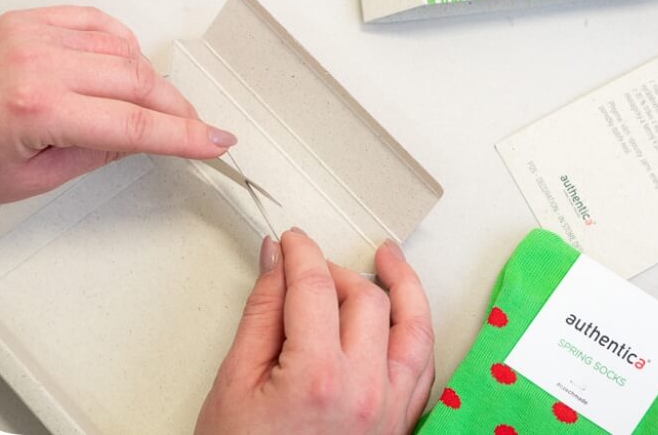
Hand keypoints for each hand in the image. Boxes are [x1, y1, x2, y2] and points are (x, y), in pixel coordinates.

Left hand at [0, 6, 235, 203]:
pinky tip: (126, 61)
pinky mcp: (28, 19)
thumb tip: (143, 139)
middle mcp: (38, 62)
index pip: (136, 125)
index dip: (185, 136)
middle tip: (192, 127)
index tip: (214, 140)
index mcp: (39, 109)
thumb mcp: (32, 180)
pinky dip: (122, 42)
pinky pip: (97, 21)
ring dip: (149, 78)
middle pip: (139, 81)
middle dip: (177, 109)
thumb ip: (98, 155)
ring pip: (125, 48)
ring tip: (151, 104)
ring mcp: (34, 34)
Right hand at [196, 230, 434, 434]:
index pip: (317, 287)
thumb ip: (262, 313)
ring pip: (414, 325)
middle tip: (308, 266)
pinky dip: (416, 329)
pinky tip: (405, 311)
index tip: (292, 242)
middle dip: (335, 270)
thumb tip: (277, 264)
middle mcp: (366, 392)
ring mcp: (390, 410)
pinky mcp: (399, 423)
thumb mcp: (234, 382)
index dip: (303, 253)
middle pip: (366, 299)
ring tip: (389, 258)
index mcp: (319, 378)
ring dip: (402, 285)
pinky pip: (423, 363)